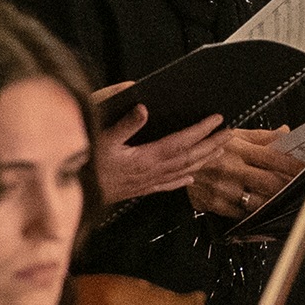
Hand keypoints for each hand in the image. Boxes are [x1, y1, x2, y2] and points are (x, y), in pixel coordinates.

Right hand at [92, 84, 226, 202]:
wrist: (76, 195)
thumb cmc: (86, 166)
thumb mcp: (101, 140)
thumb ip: (124, 125)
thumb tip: (144, 109)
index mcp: (147, 157)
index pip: (182, 141)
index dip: (201, 130)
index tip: (217, 119)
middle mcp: (153, 171)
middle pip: (190, 157)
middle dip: (211, 143)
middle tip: (229, 132)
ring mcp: (148, 182)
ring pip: (184, 170)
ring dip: (203, 160)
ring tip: (219, 150)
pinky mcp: (140, 189)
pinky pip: (168, 185)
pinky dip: (182, 180)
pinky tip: (191, 179)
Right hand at [186, 127, 304, 218]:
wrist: (175, 164)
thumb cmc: (209, 148)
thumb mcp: (233, 135)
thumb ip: (261, 136)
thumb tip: (285, 132)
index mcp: (239, 149)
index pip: (274, 157)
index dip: (294, 165)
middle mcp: (233, 169)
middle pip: (270, 182)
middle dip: (289, 187)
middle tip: (302, 189)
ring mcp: (224, 189)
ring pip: (259, 201)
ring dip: (275, 203)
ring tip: (286, 202)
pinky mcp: (216, 204)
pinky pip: (242, 213)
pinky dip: (257, 213)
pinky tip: (265, 210)